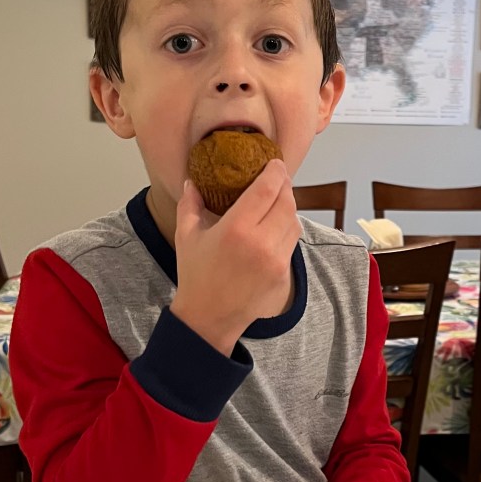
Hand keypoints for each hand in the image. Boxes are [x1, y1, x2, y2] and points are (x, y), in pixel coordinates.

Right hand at [170, 159, 299, 354]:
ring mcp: (275, 260)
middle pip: (286, 202)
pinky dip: (286, 230)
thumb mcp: (187, 236)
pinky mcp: (282, 274)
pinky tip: (275, 226)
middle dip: (284, 187)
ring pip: (294, 222)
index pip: (267, 189)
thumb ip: (190, 204)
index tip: (275, 163)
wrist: (209, 318)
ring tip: (278, 201)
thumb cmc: (195, 276)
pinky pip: (291, 243)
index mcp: (236, 229)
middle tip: (278, 178)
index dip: (275, 172)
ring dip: (288, 208)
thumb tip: (192, 181)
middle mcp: (260, 243)